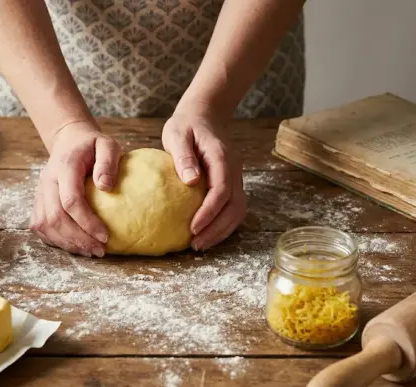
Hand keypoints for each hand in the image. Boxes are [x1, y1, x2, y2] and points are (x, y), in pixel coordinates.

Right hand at [30, 121, 120, 256]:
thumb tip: (106, 187)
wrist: (68, 140)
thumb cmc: (91, 145)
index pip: (70, 200)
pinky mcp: (38, 200)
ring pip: (45, 225)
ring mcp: (40, 191)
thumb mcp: (107, 144)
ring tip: (90, 251)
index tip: (105, 236)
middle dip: (78, 239)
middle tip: (100, 250)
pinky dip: (55, 240)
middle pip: (55, 217)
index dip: (87, 222)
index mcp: (65, 167)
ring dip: (67, 243)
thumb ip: (108, 161)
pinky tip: (74, 245)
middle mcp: (48, 180)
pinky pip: (40, 226)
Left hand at [161, 111, 246, 250]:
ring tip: (200, 244)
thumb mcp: (177, 133)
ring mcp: (235, 177)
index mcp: (221, 157)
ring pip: (238, 210)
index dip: (209, 212)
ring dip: (222, 230)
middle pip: (234, 205)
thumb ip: (183, 155)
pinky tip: (207, 233)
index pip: (221, 189)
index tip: (193, 228)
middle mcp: (234, 169)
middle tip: (196, 244)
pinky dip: (223, 224)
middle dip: (217, 228)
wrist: (204, 114)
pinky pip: (233, 208)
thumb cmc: (187, 124)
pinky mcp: (231, 183)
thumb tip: (191, 181)